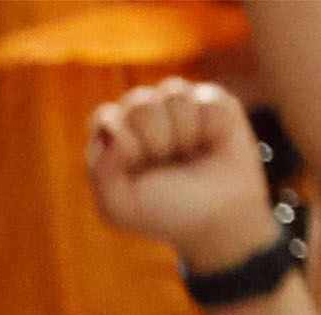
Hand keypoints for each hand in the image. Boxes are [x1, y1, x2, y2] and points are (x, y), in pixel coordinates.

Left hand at [82, 75, 276, 263]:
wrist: (219, 215)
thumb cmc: (165, 211)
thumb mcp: (120, 208)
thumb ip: (101, 173)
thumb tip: (114, 130)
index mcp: (112, 137)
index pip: (105, 117)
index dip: (125, 143)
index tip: (138, 167)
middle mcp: (141, 114)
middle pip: (139, 102)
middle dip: (156, 140)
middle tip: (167, 162)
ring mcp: (175, 104)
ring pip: (173, 93)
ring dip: (183, 133)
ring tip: (188, 153)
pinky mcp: (209, 99)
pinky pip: (206, 100)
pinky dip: (211, 129)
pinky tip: (211, 143)